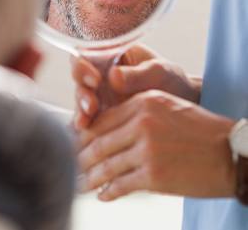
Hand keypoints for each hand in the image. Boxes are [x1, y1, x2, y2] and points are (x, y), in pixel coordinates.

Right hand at [72, 44, 200, 128]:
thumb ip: (137, 74)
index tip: (95, 79)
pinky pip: (88, 120)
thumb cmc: (172, 81)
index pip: (86, 55)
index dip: (83, 66)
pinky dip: (85, 126)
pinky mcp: (101, 116)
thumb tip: (113, 76)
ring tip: (86, 122)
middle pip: (78, 80)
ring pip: (80, 100)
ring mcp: (99, 96)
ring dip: (81, 110)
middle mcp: (99, 74)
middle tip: (91, 106)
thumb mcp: (160, 72)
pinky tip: (85, 132)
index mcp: (110, 55)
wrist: (184, 106)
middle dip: (82, 93)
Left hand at [78, 90, 235, 200]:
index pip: (101, 120)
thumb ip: (134, 113)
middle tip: (68, 165)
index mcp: (142, 103)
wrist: (231, 152)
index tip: (71, 143)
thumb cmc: (199, 130)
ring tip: (78, 184)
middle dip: (79, 157)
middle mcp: (141, 124)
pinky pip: (121, 184)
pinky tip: (102, 195)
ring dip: (89, 178)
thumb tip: (103, 129)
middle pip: (98, 142)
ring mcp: (147, 150)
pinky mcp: (154, 175)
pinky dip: (108, 191)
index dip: (82, 134)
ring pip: (106, 165)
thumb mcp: (165, 107)